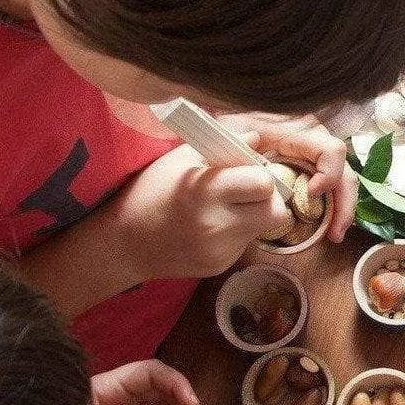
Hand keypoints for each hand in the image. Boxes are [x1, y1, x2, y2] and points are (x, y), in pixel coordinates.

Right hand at [113, 144, 291, 282]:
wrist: (128, 242)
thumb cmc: (151, 191)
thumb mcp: (180, 160)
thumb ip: (223, 147)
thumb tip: (257, 137)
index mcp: (207, 191)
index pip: (264, 185)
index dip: (262, 176)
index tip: (250, 173)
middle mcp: (217, 225)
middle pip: (276, 214)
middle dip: (269, 200)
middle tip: (251, 193)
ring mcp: (220, 251)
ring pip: (262, 230)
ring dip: (253, 216)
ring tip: (226, 209)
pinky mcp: (220, 266)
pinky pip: (244, 245)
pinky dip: (236, 233)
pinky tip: (211, 227)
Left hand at [222, 113, 356, 240]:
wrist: (228, 151)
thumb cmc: (233, 141)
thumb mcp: (232, 135)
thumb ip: (237, 137)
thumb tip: (253, 138)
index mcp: (299, 133)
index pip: (330, 150)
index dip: (328, 173)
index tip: (311, 194)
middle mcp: (314, 147)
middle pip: (344, 172)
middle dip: (344, 203)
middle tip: (334, 232)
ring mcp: (316, 164)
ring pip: (343, 186)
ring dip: (343, 213)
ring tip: (334, 236)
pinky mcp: (313, 179)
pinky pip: (333, 195)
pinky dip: (334, 214)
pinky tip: (328, 232)